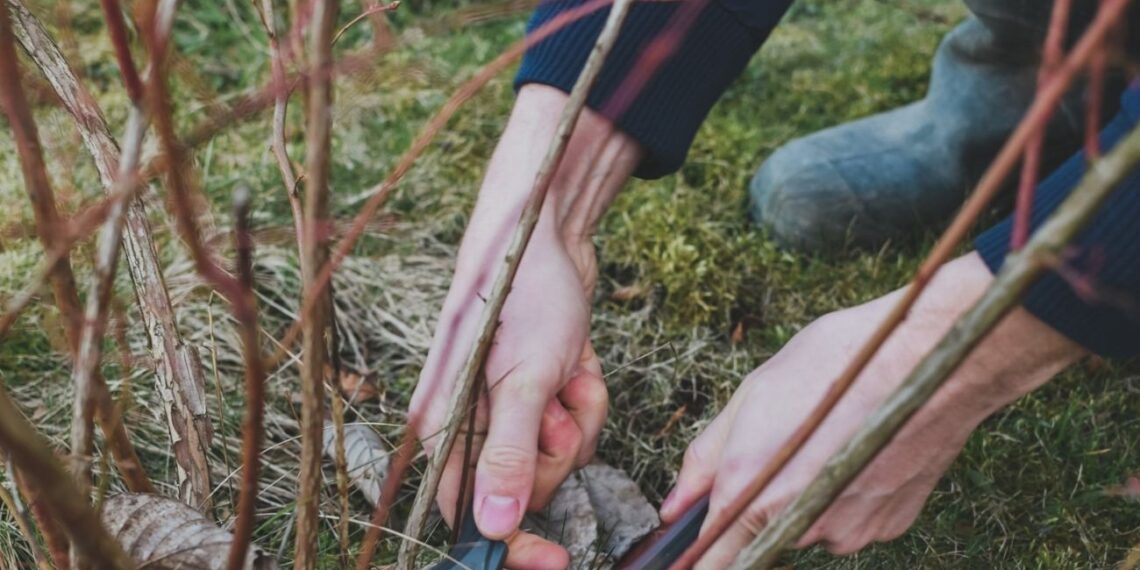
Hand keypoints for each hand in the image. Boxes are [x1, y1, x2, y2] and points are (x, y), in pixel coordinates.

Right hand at [410, 85, 640, 568]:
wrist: (548, 233)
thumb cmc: (523, 293)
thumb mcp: (523, 379)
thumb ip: (506, 457)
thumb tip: (492, 530)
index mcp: (444, 425)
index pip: (467, 515)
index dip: (511, 544)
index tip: (555, 559)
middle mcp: (468, 422)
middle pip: (523, 490)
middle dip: (556, 454)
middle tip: (560, 410)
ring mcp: (505, 407)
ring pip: (556, 457)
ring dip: (577, 418)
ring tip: (570, 373)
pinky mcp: (537, 393)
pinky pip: (573, 426)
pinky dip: (586, 398)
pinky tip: (579, 363)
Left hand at [660, 253, 1084, 566]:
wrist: (936, 360)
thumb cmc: (842, 364)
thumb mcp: (754, 394)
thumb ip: (707, 458)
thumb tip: (676, 505)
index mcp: (756, 490)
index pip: (712, 558)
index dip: (696, 558)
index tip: (686, 555)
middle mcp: (801, 523)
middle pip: (762, 534)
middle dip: (760, 502)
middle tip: (786, 442)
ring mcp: (848, 531)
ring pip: (808, 525)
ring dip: (807, 494)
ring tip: (830, 435)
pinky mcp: (888, 527)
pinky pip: (849, 519)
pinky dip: (846, 494)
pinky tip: (859, 447)